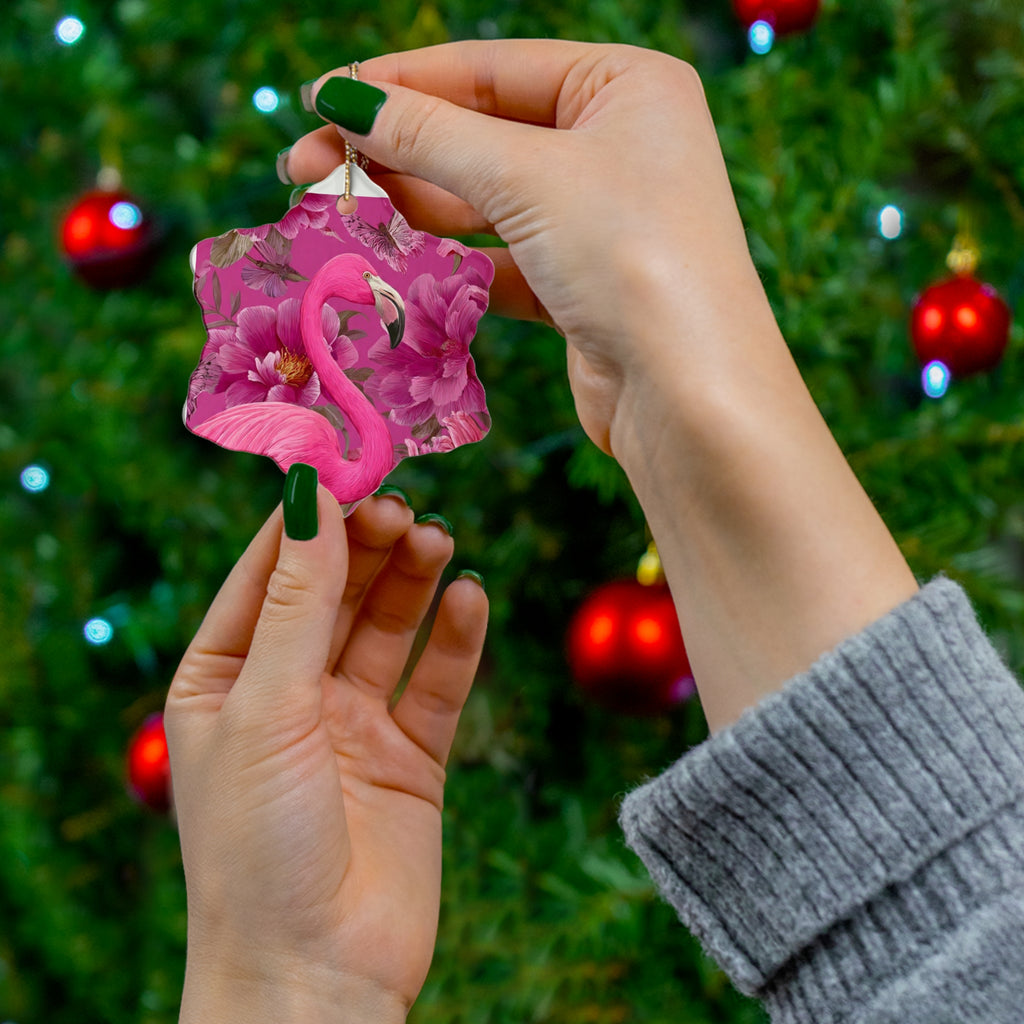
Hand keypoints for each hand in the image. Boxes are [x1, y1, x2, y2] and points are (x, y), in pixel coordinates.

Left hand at [165, 485, 486, 1022]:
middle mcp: (288, 694)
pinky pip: (437, 682)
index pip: (268, 572)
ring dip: (413, 580)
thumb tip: (309, 495)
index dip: (307, 517)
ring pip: (388, 627)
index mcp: (224, 678)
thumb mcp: (266, 707)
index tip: (348, 462)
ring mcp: (352, 724)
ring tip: (439, 539)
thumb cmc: (257, 847)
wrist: (316, 977)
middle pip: (335, 592)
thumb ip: (297, 601)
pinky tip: (470, 597)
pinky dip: (456, 639)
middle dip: (367, 545)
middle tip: (404, 506)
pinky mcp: (410, 757)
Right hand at [284, 40, 770, 455]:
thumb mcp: (525, 177)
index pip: (488, 68)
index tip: (319, 102)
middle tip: (304, 169)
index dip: (398, 83)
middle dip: (394, 150)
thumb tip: (342, 99)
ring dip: (414, 206)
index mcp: (625, 85)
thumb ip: (429, 134)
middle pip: (481, 133)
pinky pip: (501, 258)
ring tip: (339, 212)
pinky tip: (397, 265)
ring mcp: (601, 218)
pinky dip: (451, 263)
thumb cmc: (630, 257)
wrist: (689, 395)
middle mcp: (618, 144)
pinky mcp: (583, 285)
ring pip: (487, 199)